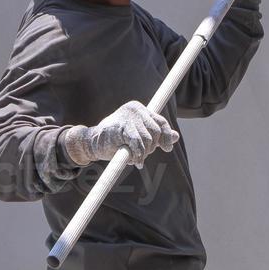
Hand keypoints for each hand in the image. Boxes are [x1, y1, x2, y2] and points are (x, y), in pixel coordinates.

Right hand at [63, 100, 178, 168]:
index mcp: (139, 109)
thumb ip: (156, 135)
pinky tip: (135, 160)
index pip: (161, 122)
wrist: (92, 143)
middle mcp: (134, 109)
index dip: (166, 136)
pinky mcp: (119, 128)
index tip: (167, 149)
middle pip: (155, 131)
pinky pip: (137, 143)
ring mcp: (126, 117)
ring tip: (136, 158)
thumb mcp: (139, 136)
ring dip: (143, 153)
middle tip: (142, 156)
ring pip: (147, 139)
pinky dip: (138, 154)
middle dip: (152, 147)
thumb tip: (176, 136)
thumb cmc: (117, 140)